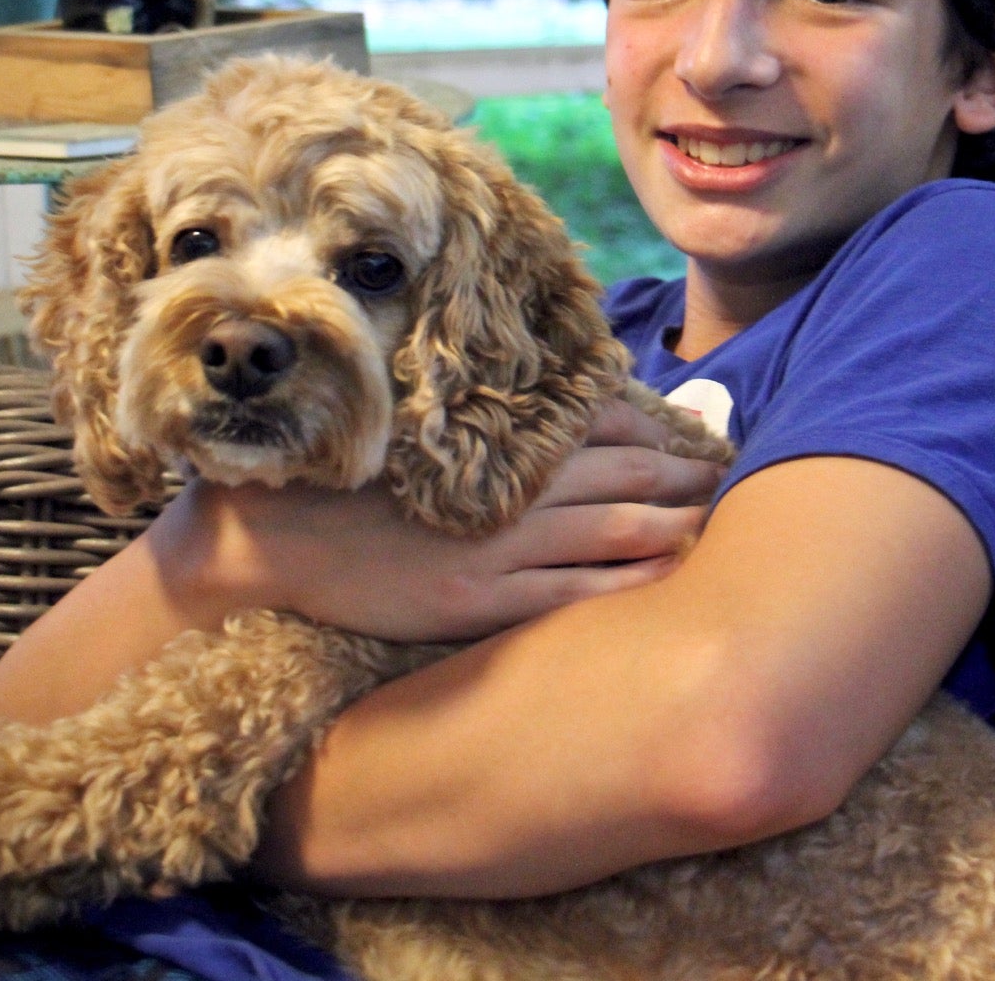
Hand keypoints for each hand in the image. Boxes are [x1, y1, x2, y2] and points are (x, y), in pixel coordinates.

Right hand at [160, 397, 725, 643]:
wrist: (268, 544)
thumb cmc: (332, 479)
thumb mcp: (397, 424)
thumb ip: (463, 413)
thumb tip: (525, 392)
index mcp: (485, 441)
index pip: (593, 424)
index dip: (651, 427)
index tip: (690, 429)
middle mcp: (501, 491)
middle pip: (621, 474)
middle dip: (680, 473)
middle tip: (726, 473)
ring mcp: (495, 550)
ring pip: (611, 532)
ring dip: (670, 524)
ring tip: (716, 521)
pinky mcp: (480, 602)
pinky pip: (572, 594)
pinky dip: (625, 584)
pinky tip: (666, 582)